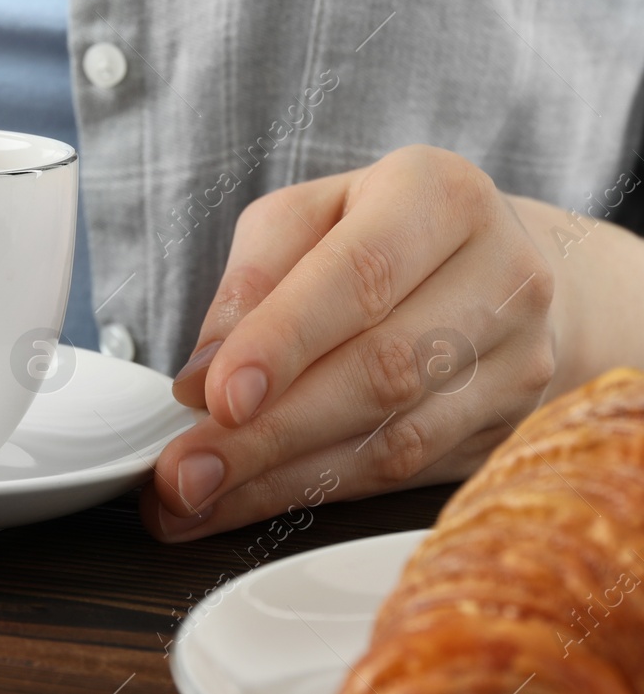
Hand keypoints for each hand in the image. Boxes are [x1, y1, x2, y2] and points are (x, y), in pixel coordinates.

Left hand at [143, 145, 558, 540]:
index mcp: (439, 198)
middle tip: (183, 472)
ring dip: (280, 481)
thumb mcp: (306, 218)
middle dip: (267, 433)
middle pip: (380, 370)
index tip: (217, 398)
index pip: (360, 275)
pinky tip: (247, 504)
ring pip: (394, 440)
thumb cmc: (382, 233)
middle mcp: (502, 278)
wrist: (502, 268)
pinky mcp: (512, 430)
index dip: (285, 342)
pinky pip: (405, 476)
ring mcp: (520, 362)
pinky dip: (316, 496)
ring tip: (196, 500)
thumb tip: (204, 376)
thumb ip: (252, 281)